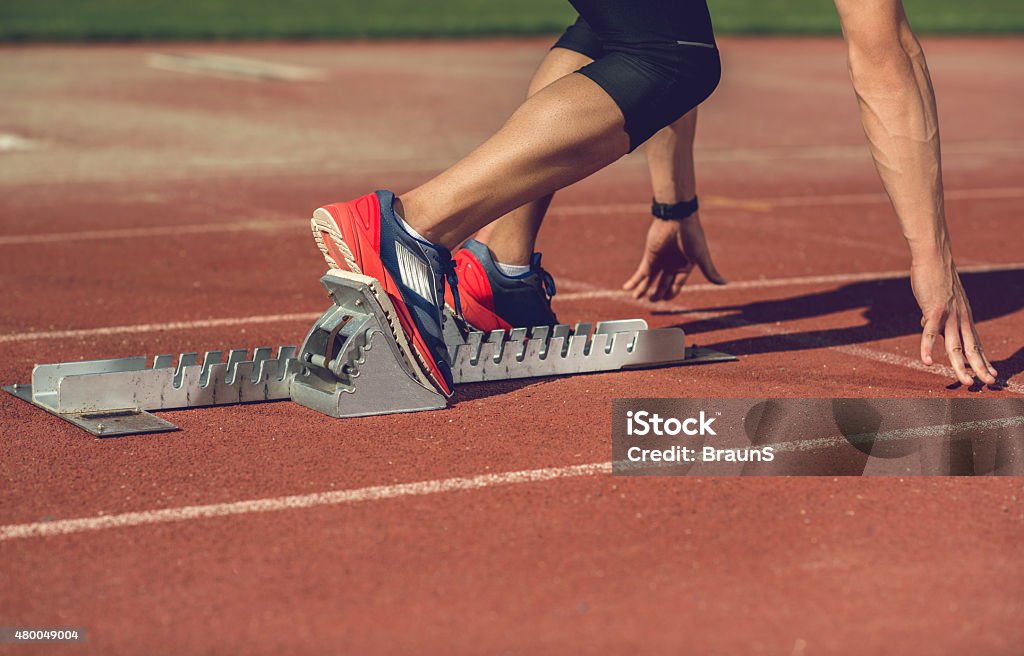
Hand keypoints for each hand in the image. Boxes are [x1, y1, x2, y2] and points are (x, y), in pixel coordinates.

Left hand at [623, 214, 725, 301]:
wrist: (677, 218)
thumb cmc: (692, 236)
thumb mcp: (702, 257)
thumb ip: (710, 272)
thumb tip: (725, 283)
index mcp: (685, 266)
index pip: (676, 285)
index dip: (671, 294)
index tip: (665, 300)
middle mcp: (672, 265)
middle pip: (662, 284)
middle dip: (656, 293)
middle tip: (651, 300)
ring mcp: (660, 261)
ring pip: (650, 280)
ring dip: (643, 289)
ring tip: (636, 297)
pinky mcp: (650, 256)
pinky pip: (641, 272)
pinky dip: (634, 280)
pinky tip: (627, 287)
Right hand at [911, 256, 996, 384]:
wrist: (934, 257)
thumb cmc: (935, 276)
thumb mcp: (939, 300)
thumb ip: (935, 314)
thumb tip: (925, 323)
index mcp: (964, 317)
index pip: (976, 343)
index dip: (983, 360)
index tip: (991, 375)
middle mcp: (961, 318)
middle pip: (972, 348)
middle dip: (980, 368)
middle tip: (988, 384)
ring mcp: (949, 315)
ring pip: (956, 345)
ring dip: (961, 366)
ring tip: (966, 382)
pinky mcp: (934, 310)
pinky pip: (930, 333)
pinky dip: (927, 348)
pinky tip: (927, 362)